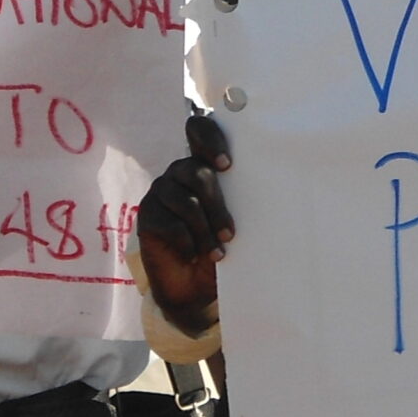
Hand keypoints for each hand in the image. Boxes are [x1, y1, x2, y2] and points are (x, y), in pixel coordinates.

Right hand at [137, 112, 233, 334]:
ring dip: (204, 230)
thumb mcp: (234, 221)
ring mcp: (160, 192)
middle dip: (217, 205)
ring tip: (217, 253)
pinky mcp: (147, 216)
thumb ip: (241, 199)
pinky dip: (186, 243)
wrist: (195, 287)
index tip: (227, 165)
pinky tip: (193, 255)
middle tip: (230, 234)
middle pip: (196, 172)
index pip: (199, 129)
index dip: (209, 139)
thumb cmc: (221, 247)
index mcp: (203, 164)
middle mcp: (179, 173)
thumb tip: (270, 186)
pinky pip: (169, 223)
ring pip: (185, 200)